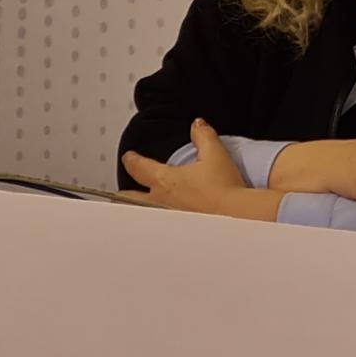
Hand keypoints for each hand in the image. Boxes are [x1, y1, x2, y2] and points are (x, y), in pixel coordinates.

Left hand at [121, 119, 281, 220]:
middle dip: (122, 194)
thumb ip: (203, 136)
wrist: (236, 214)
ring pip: (141, 214)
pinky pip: (157, 226)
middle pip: (129, 198)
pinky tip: (157, 227)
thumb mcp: (215, 154)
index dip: (132, 160)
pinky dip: (153, 223)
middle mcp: (160, 200)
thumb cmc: (224, 188)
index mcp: (165, 180)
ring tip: (133, 211)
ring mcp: (167, 217)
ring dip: (135, 210)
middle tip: (119, 192)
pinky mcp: (177, 231)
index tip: (129, 157)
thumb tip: (197, 125)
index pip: (139, 167)